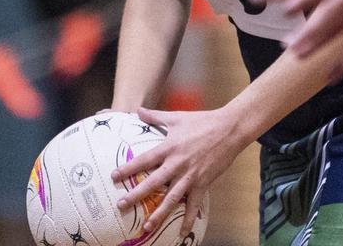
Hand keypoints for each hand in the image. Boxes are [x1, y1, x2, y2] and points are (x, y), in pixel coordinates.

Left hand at [112, 106, 239, 235]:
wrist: (228, 128)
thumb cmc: (202, 121)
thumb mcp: (177, 117)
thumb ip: (156, 116)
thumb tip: (138, 110)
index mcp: (169, 147)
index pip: (145, 159)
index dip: (128, 168)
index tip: (113, 176)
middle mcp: (177, 163)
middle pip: (154, 182)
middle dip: (136, 195)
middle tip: (121, 205)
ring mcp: (190, 175)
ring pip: (172, 198)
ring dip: (159, 213)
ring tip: (147, 226)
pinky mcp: (203, 183)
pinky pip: (194, 204)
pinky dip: (189, 219)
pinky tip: (182, 233)